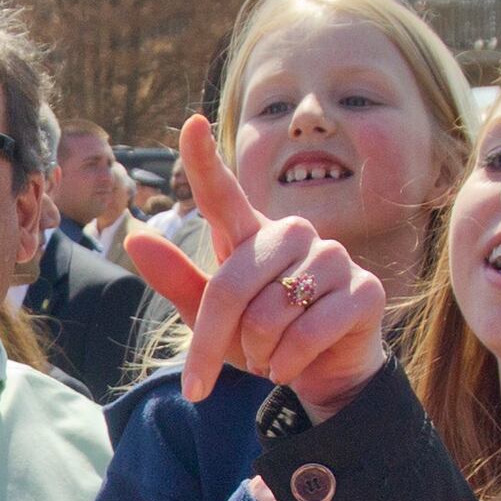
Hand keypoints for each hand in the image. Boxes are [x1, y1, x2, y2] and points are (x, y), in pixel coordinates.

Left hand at [119, 117, 392, 411]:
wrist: (321, 375)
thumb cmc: (261, 340)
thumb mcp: (212, 318)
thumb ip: (178, 281)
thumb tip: (136, 238)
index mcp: (251, 234)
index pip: (222, 193)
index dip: (203, 161)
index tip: (191, 125)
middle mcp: (293, 234)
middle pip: (232, 286)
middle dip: (215, 340)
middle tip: (223, 366)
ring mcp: (333, 258)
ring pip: (269, 314)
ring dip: (258, 353)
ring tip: (269, 356)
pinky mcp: (364, 290)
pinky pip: (307, 333)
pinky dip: (288, 362)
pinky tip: (292, 365)